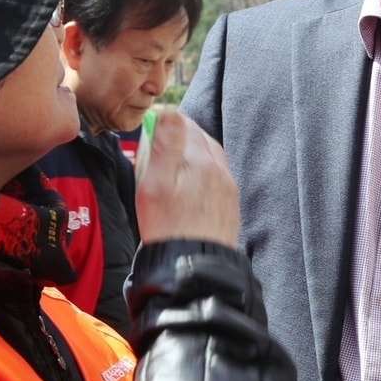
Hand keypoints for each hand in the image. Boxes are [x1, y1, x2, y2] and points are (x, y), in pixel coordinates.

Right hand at [134, 109, 239, 247]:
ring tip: (173, 167)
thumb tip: (169, 112)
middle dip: (180, 137)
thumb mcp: (154, 184)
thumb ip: (165, 145)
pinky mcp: (230, 205)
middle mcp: (219, 170)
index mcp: (200, 161)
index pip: (184, 124)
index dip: (164, 123)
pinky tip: (189, 187)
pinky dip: (203, 173)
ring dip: (193, 154)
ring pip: (211, 157)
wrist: (194, 268)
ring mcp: (228, 188)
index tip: (150, 132)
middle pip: (200, 138)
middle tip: (159, 149)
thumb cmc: (168, 228)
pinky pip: (218, 177)